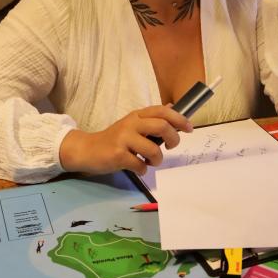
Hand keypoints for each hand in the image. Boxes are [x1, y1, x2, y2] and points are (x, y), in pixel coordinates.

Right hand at [59, 105, 192, 175]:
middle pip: (162, 126)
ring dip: (158, 160)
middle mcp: (131, 123)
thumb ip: (151, 117)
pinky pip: (140, 165)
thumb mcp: (132, 123)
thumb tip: (172, 107)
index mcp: (137, 115)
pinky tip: (138, 168)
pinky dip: (143, 170)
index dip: (179, 118)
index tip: (189, 129)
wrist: (87, 149)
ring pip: (153, 149)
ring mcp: (123, 139)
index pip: (162, 111)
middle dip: (174, 139)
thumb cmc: (114, 138)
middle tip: (171, 147)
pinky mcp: (117, 155)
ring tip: (151, 162)